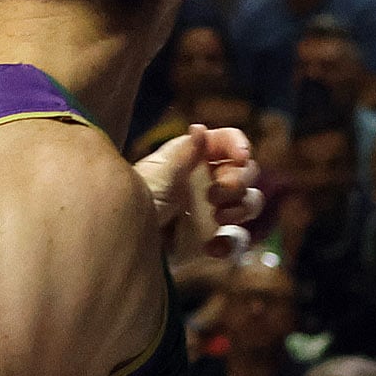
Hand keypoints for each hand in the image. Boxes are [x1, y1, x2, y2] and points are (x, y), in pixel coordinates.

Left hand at [138, 121, 262, 259]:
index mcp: (191, 158)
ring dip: (241, 209)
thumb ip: (182, 155)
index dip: (237, 145)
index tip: (240, 157)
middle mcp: (207, 180)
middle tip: (214, 195)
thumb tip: (199, 128)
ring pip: (249, 202)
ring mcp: (214, 209)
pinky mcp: (215, 237)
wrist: (126, 242)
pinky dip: (231, 244)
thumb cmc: (135, 203)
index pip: (225, 142)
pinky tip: (212, 247)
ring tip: (218, 218)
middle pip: (245, 171)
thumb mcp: (157, 177)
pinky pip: (239, 239)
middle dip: (237, 182)